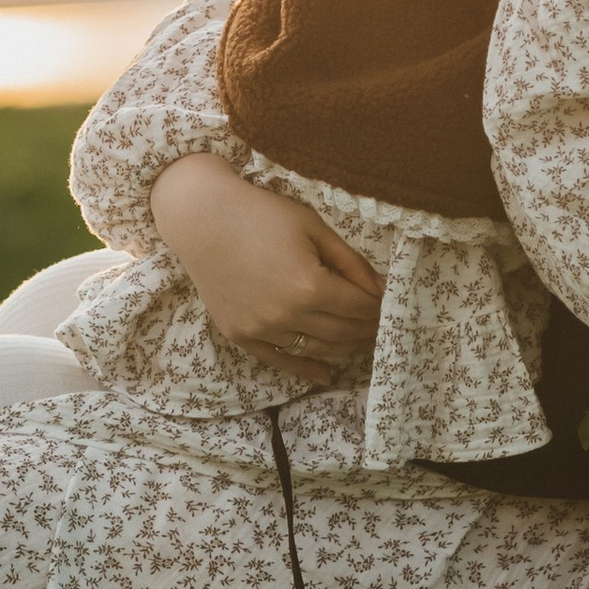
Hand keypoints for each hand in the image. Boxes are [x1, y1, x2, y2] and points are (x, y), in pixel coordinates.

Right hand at [148, 154, 382, 384]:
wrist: (202, 218)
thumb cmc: (261, 214)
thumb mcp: (314, 227)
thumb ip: (350, 262)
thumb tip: (379, 290)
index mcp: (309, 285)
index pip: (359, 307)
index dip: (378, 307)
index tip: (387, 306)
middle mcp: (286, 315)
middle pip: (342, 332)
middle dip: (366, 329)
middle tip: (379, 325)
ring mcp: (261, 329)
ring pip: (316, 348)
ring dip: (343, 347)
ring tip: (359, 341)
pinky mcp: (240, 335)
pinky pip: (280, 360)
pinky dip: (306, 369)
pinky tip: (326, 375)